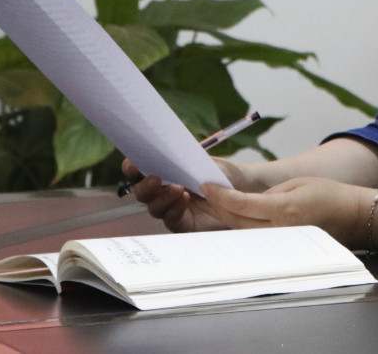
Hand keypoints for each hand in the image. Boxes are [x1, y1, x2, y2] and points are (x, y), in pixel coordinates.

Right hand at [120, 156, 262, 233]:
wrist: (246, 189)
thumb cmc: (223, 171)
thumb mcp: (205, 161)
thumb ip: (186, 159)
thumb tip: (168, 152)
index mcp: (165, 172)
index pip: (140, 170)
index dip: (133, 167)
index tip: (132, 164)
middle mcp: (164, 191)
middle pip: (143, 193)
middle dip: (145, 186)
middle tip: (155, 178)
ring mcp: (173, 208)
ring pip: (155, 208)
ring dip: (162, 198)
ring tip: (178, 188)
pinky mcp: (184, 224)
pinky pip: (171, 220)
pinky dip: (174, 210)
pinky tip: (184, 199)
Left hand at [196, 176, 376, 247]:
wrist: (353, 216)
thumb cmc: (329, 194)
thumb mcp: (298, 184)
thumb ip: (270, 194)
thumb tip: (247, 202)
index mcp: (285, 209)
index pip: (242, 204)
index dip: (221, 195)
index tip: (206, 185)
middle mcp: (282, 229)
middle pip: (238, 221)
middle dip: (219, 206)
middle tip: (204, 193)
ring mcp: (283, 242)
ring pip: (245, 232)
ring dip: (227, 218)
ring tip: (214, 204)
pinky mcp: (286, 248)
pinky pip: (257, 238)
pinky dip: (243, 228)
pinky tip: (234, 218)